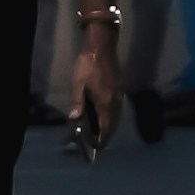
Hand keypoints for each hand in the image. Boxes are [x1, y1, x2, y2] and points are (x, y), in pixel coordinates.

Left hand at [71, 7, 120, 142]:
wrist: (102, 46)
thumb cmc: (88, 65)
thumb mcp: (79, 84)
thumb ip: (78, 102)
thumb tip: (75, 118)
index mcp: (106, 102)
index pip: (106, 127)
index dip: (102, 139)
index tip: (96, 147)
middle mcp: (115, 101)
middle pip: (114, 124)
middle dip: (106, 135)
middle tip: (96, 143)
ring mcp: (119, 95)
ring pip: (117, 117)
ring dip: (109, 127)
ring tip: (99, 133)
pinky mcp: (119, 89)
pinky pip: (117, 110)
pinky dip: (111, 118)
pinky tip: (104, 117)